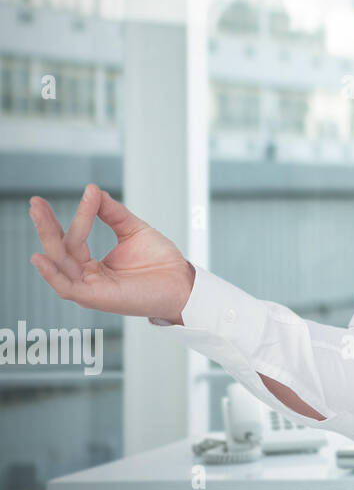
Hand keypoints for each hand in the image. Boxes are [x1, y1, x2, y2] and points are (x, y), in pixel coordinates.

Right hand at [28, 183, 195, 324]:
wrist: (182, 282)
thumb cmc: (161, 261)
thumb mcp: (134, 230)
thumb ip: (113, 213)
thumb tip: (94, 191)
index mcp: (92, 264)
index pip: (75, 237)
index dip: (79, 214)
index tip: (88, 191)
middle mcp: (86, 277)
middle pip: (59, 249)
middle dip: (45, 225)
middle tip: (35, 202)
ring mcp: (88, 288)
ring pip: (61, 262)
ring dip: (47, 237)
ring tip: (38, 213)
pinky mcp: (94, 298)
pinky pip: (66, 287)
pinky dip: (52, 273)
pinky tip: (42, 256)